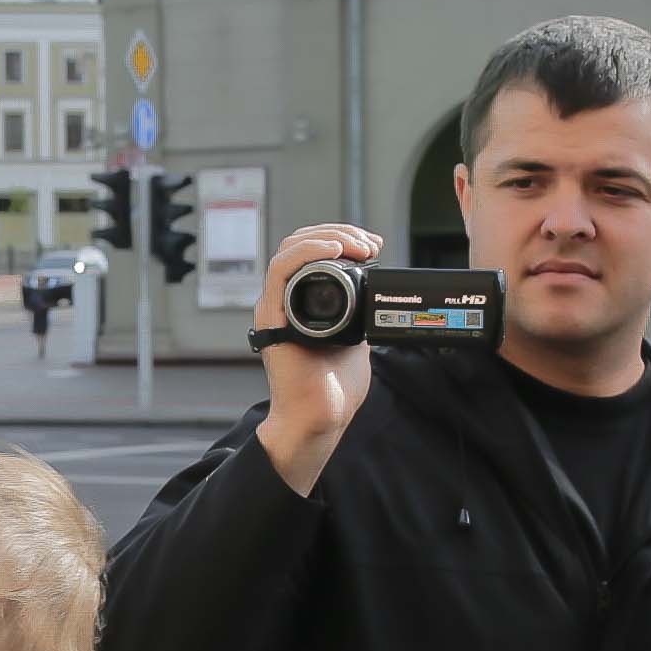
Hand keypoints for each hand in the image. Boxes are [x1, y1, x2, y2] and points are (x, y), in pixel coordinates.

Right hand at [253, 223, 382, 493]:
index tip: (374, 246)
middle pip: (302, 243)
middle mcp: (285, 300)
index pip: (314, 252)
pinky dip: (306, 253)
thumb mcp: (357, 339)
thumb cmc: (334, 388)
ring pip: (290, 248)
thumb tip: (379, 296)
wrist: (320, 417)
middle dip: (339, 233)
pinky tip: (334, 251)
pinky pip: (281, 271)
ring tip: (357, 245)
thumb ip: (358, 314)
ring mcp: (275, 307)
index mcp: (302, 302)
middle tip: (370, 243)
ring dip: (327, 238)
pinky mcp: (271, 318)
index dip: (343, 239)